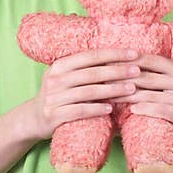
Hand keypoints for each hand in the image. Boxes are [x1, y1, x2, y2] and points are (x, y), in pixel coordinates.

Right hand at [23, 48, 139, 141]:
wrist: (34, 118)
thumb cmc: (59, 95)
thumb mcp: (65, 76)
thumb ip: (84, 67)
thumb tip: (117, 55)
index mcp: (60, 65)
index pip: (91, 56)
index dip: (113, 54)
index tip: (134, 54)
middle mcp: (55, 79)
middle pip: (92, 73)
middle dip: (118, 71)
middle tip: (138, 71)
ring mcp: (54, 97)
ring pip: (89, 91)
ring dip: (113, 90)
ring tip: (132, 89)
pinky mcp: (55, 115)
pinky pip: (80, 110)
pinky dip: (97, 109)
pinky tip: (111, 108)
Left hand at [108, 53, 172, 144]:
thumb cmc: (172, 105)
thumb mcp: (165, 86)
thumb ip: (148, 75)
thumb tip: (114, 63)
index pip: (150, 60)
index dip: (127, 60)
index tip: (106, 62)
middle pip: (147, 77)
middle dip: (122, 79)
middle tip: (101, 80)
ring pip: (152, 94)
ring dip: (128, 95)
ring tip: (109, 96)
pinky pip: (164, 110)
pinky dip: (147, 109)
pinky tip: (132, 110)